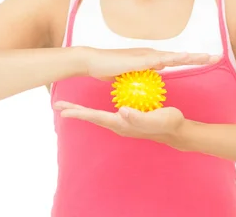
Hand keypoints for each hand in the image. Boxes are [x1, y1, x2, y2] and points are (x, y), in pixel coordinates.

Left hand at [53, 101, 187, 145]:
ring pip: (97, 116)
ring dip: (82, 111)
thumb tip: (121, 112)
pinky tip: (92, 106)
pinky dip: (95, 110)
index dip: (79, 113)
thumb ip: (138, 118)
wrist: (177, 130)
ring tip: (69, 106)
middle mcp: (119, 124)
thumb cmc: (168, 123)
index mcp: (122, 124)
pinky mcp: (127, 119)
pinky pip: (106, 114)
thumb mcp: (155, 118)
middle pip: (92, 117)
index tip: (62, 111)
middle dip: (75, 111)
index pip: (96, 117)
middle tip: (57, 105)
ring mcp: (122, 122)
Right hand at [78, 46, 219, 80]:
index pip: (175, 60)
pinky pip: (161, 59)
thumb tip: (153, 74)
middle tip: (217, 57)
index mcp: (150, 59)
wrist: (92, 61)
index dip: (191, 60)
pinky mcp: (141, 58)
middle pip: (180, 56)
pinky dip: (174, 58)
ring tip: (208, 58)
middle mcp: (152, 54)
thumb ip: (142, 74)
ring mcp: (147, 55)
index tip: (206, 61)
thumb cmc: (108, 69)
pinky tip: (184, 59)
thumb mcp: (129, 75)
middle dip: (198, 57)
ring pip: (175, 56)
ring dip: (192, 57)